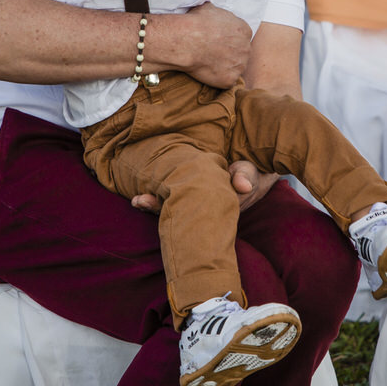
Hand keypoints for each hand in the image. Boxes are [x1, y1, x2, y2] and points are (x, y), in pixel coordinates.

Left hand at [129, 161, 277, 214]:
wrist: (251, 175)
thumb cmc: (248, 174)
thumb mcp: (249, 173)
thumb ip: (244, 176)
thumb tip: (242, 185)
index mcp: (213, 205)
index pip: (190, 210)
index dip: (170, 207)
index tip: (152, 200)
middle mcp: (201, 209)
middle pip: (177, 212)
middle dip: (157, 207)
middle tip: (138, 200)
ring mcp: (195, 205)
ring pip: (172, 207)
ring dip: (153, 204)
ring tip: (136, 200)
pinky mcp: (191, 196)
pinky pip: (172, 199)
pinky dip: (157, 198)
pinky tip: (139, 197)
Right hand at [176, 3, 251, 87]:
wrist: (187, 41)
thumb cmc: (197, 23)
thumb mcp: (210, 8)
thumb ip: (219, 14)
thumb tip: (214, 13)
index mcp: (244, 30)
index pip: (242, 37)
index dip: (229, 40)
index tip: (218, 42)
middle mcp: (246, 48)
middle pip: (241, 53)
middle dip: (229, 54)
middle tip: (213, 54)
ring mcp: (240, 65)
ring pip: (235, 68)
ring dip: (225, 67)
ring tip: (208, 63)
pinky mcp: (230, 79)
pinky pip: (227, 81)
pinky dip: (218, 79)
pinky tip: (207, 72)